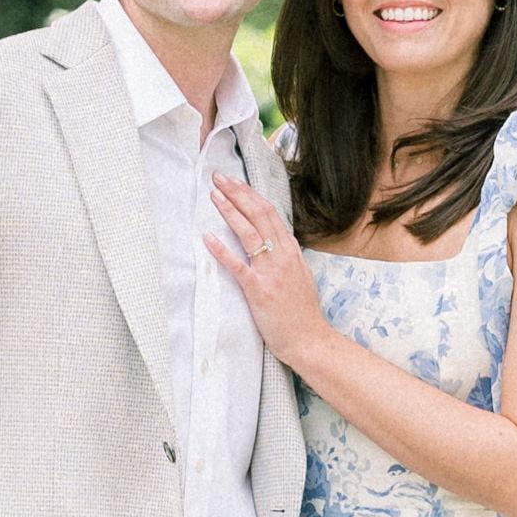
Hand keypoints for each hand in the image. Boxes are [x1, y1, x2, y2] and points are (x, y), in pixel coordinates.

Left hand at [201, 174, 331, 362]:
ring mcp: (271, 272)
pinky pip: (238, 266)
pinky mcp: (259, 290)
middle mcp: (282, 256)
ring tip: (213, 195)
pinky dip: (222, 250)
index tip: (234, 182)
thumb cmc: (302, 312)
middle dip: (237, 193)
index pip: (270, 213)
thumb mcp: (299, 276)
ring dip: (230, 211)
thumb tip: (277, 241)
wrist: (309, 339)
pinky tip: (207, 237)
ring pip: (249, 233)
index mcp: (290, 251)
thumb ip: (287, 257)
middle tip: (218, 178)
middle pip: (258, 215)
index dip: (250, 195)